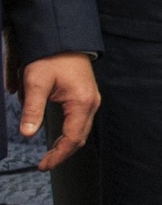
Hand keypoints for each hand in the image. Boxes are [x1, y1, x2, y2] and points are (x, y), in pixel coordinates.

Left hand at [19, 53, 99, 171]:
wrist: (64, 38)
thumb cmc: (51, 57)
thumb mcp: (36, 83)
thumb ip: (32, 109)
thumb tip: (26, 133)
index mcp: (81, 102)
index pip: (72, 138)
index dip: (58, 154)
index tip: (43, 165)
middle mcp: (91, 103)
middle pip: (79, 137)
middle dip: (62, 153)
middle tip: (44, 164)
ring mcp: (91, 100)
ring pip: (81, 131)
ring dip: (66, 145)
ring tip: (49, 154)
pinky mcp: (86, 97)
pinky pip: (80, 122)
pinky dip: (69, 134)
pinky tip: (58, 138)